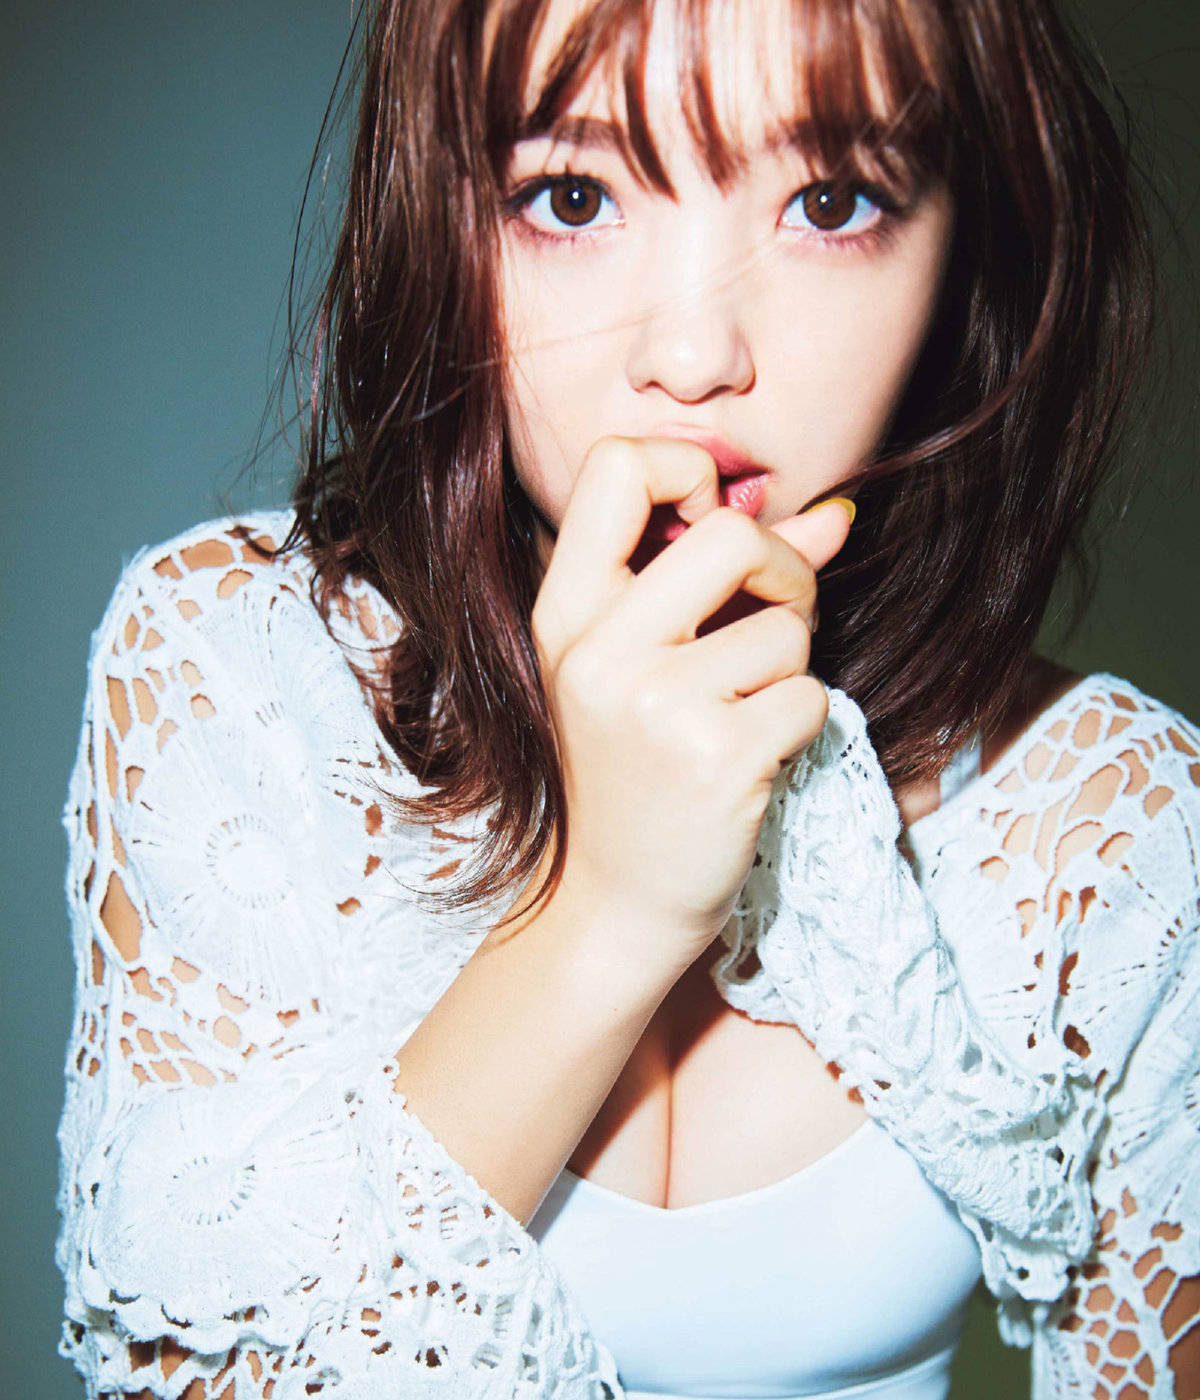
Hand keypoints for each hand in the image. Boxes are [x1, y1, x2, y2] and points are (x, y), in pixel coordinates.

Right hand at [531, 436, 852, 962]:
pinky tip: (756, 756)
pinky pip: (809, 696)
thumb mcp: (649, 663)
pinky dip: (802, 724)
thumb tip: (834, 513)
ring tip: (746, 711)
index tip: (707, 530)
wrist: (616, 902)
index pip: (617, 465)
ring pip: (785, 629)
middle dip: (784, 573)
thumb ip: (730, 578)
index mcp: (566, 612)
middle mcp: (601, 650)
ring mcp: (657, 706)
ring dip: (791, 667)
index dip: (686, 475)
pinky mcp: (718, 758)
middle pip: (731, 537)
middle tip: (777, 617)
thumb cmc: (638, 771)